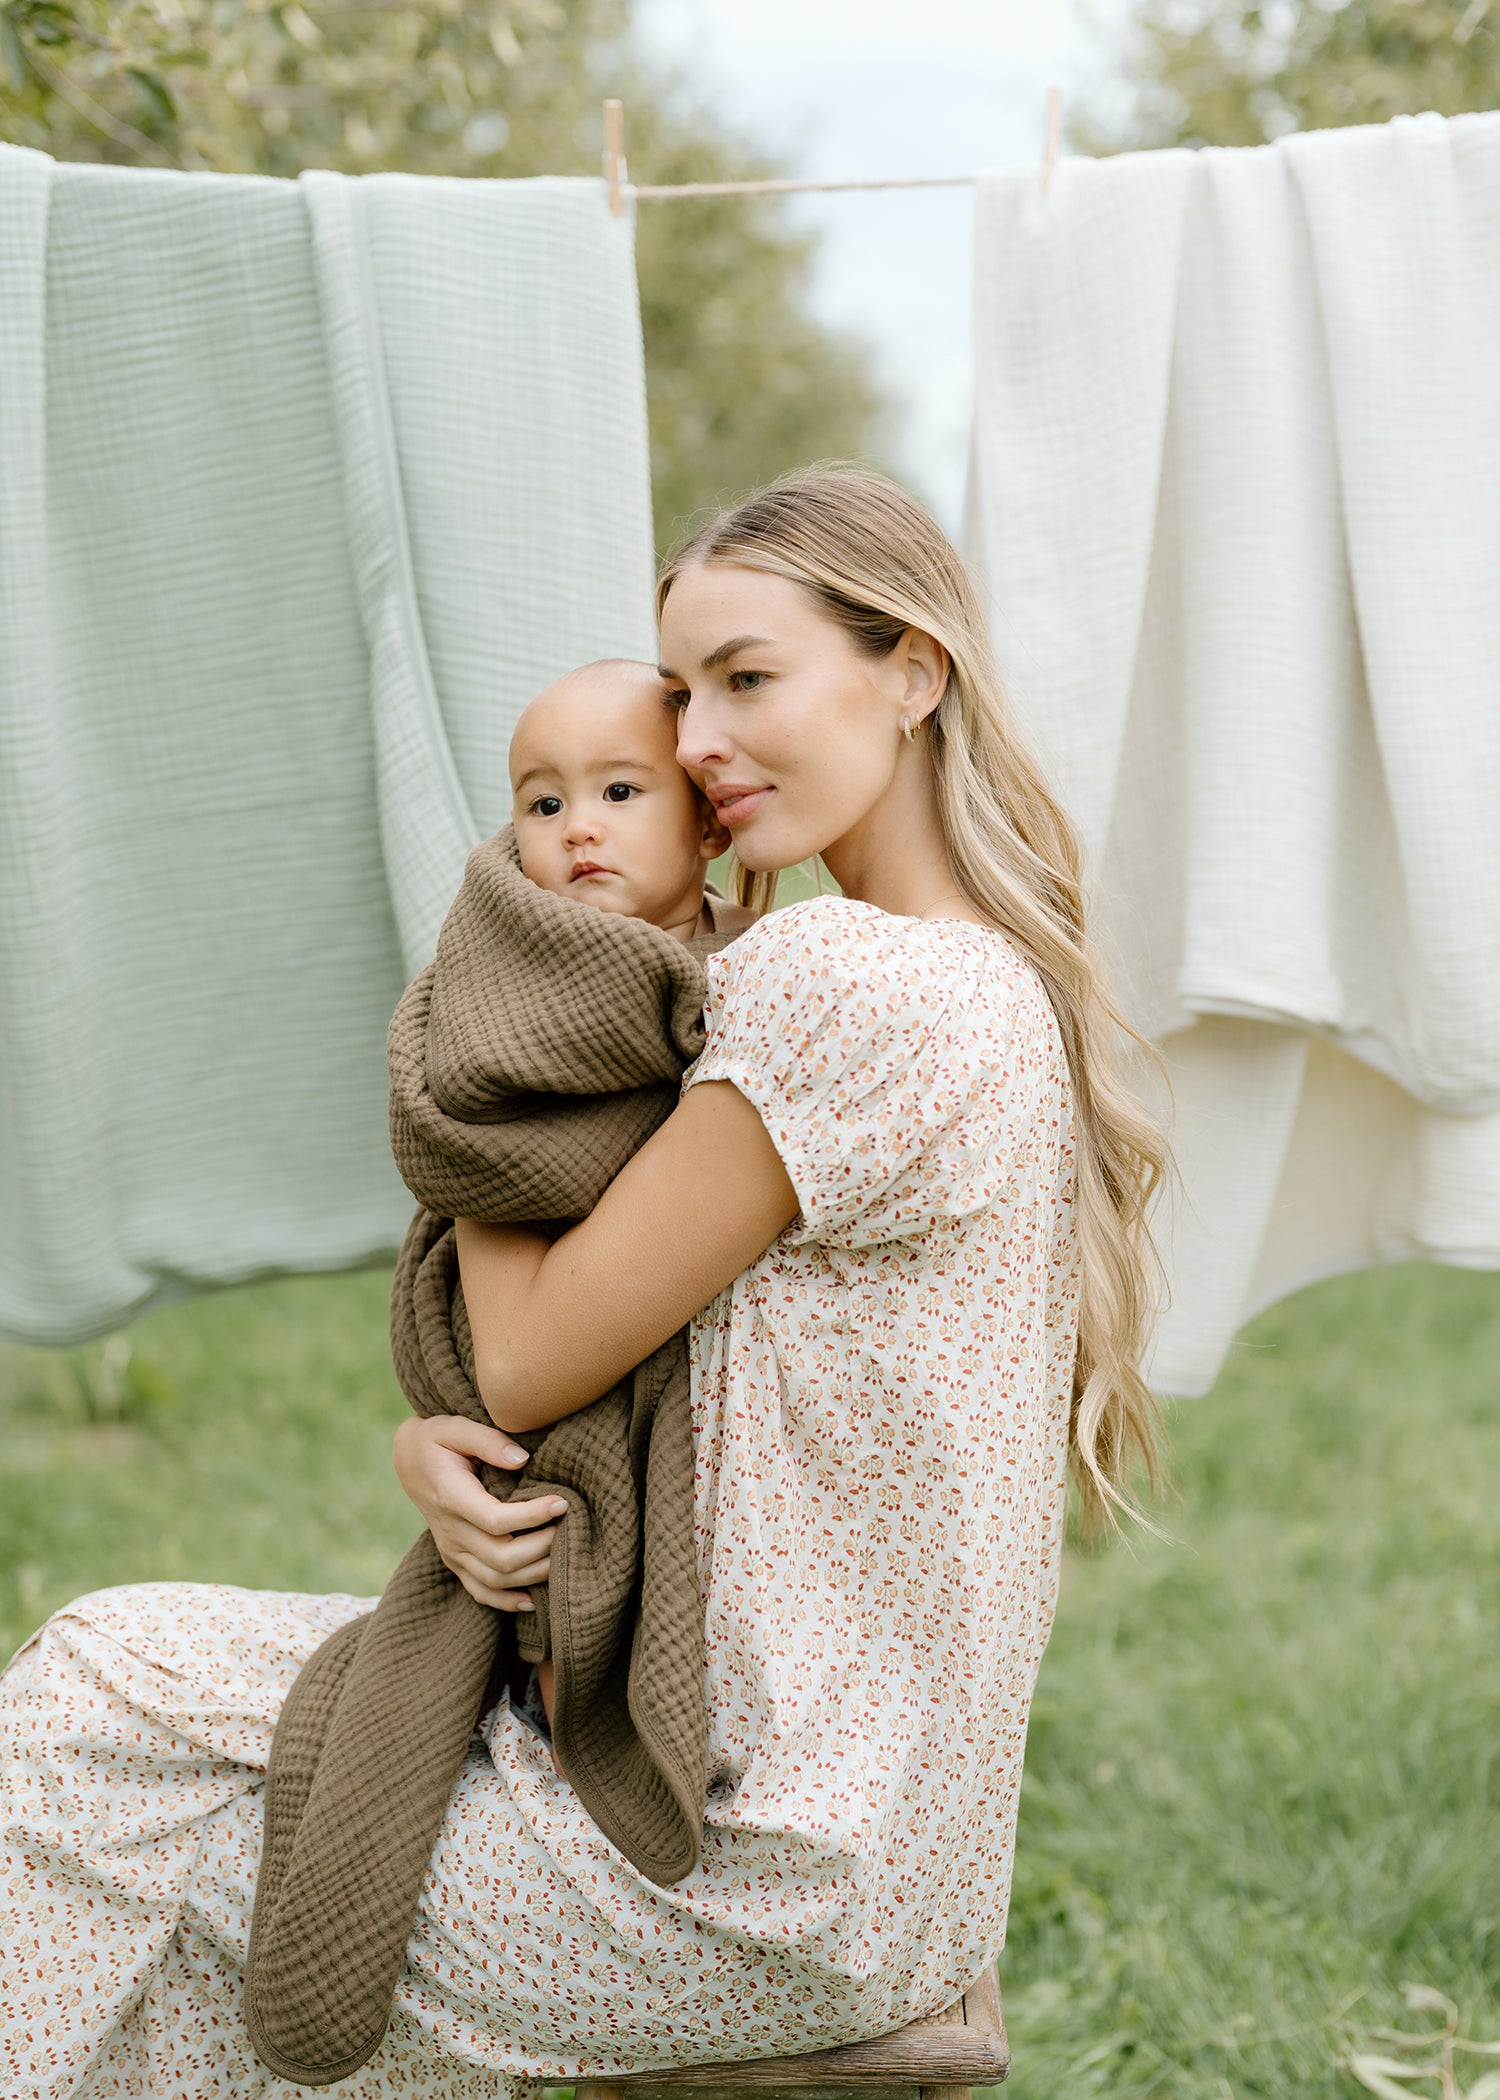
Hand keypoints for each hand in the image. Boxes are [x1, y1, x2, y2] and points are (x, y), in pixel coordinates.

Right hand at [393, 1415, 567, 1611]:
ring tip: (564, 1556)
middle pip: (500, 1558)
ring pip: (495, 1580)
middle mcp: (450, 1531)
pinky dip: (507, 1601)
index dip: (532, 1516)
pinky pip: (480, 1592)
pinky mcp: (455, 1561)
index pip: (496, 1520)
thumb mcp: (456, 1427)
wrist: (409, 1463)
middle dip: (541, 1547)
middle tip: (569, 1527)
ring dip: (533, 1574)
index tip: (562, 1502)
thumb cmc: (437, 1441)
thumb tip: (522, 1459)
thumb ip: (488, 1440)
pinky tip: (533, 1600)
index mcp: (452, 1498)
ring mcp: (451, 1551)